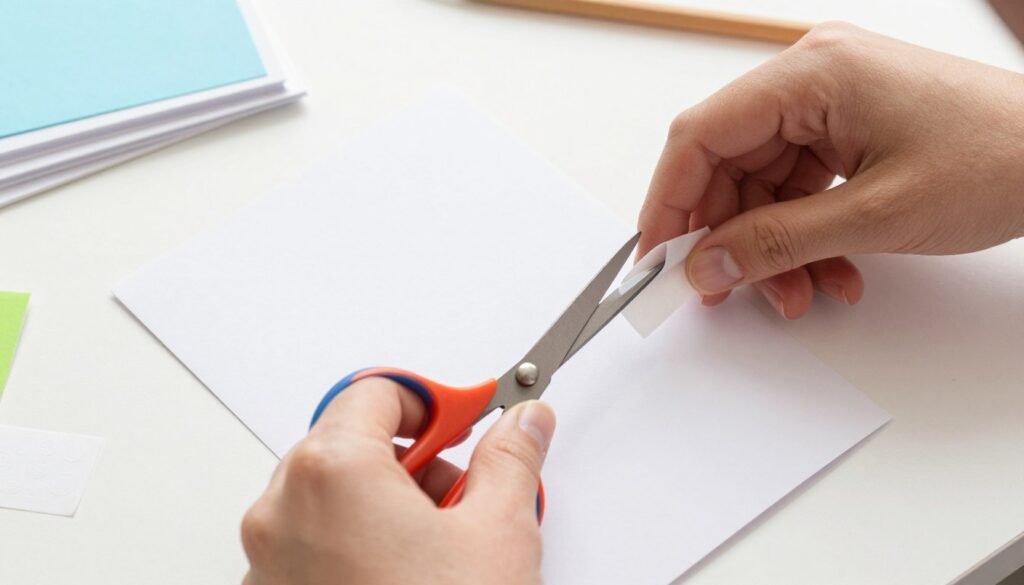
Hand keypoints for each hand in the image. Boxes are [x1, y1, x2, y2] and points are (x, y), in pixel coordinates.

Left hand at [241, 377, 555, 584]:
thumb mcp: (499, 533)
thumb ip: (510, 458)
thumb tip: (524, 424)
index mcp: (332, 473)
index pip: (377, 392)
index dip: (431, 402)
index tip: (463, 419)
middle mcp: (283, 512)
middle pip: (350, 444)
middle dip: (413, 463)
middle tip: (462, 494)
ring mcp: (270, 562)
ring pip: (331, 498)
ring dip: (387, 507)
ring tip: (441, 550)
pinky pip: (313, 546)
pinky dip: (357, 547)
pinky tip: (408, 577)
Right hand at [639, 23, 1023, 318]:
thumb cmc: (1001, 159)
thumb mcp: (875, 216)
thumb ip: (776, 243)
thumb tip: (705, 266)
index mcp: (812, 74)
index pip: (702, 135)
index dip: (669, 201)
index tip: (656, 257)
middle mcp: (812, 79)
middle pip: (727, 164)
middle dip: (726, 236)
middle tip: (722, 290)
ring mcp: (830, 103)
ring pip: (761, 184)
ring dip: (769, 246)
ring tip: (794, 293)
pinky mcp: (847, 129)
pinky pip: (797, 188)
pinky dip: (801, 235)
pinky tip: (827, 271)